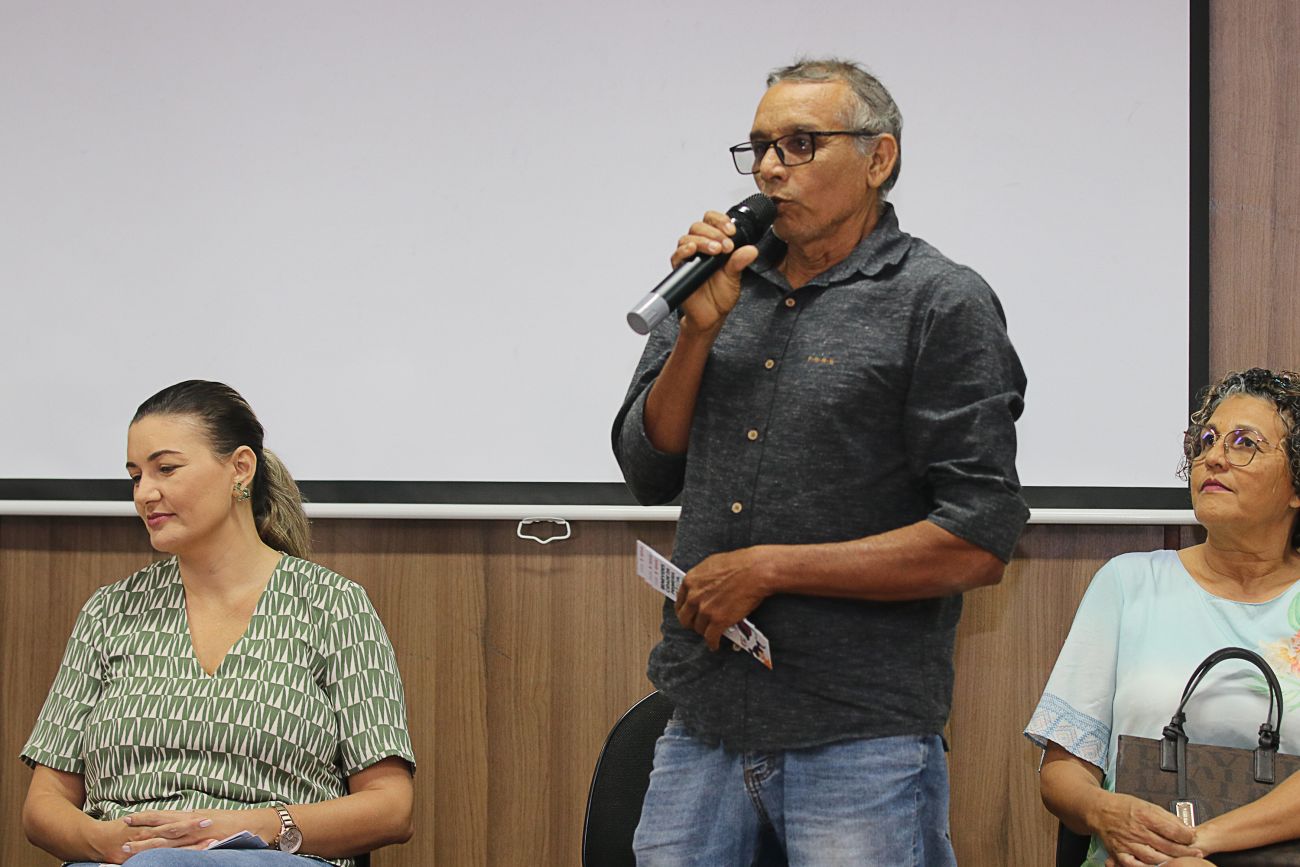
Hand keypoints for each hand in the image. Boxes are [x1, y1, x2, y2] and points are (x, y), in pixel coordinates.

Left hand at [116, 808, 275, 857]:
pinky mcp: (208, 843)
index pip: (165, 816)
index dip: (146, 817)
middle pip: (162, 827)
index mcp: (194, 816)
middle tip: (120, 833)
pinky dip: (171, 852)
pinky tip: (159, 857)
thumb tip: (183, 823)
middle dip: (141, 830)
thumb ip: (196, 822)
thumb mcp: (213, 818)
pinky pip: (186, 849)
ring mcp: (200, 833)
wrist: (259, 823)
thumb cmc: (238, 823)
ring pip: (169, 839)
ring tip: (129, 847)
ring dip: (148, 843)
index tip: (128, 818)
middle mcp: (194, 822)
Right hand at [670, 211, 761, 336]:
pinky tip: (693, 251)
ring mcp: (689, 258)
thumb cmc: (721, 295)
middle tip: (726, 245)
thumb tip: (751, 250)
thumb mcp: (735, 276)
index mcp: (714, 244)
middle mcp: (700, 248)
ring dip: (702, 241)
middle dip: (714, 233)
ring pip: (687, 238)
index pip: (712, 221)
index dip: (720, 221)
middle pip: (698, 226)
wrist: (711, 315)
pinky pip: (677, 256)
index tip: (732, 231)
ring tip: (716, 250)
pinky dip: (684, 251)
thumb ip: (740, 261)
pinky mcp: (680, 270)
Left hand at [675, 546, 773, 649]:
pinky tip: (715, 644)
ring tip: (710, 632)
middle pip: (685, 618)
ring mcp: (705, 610)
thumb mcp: (711, 564)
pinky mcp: (718, 621)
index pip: (679, 602)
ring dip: (704, 631)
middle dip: (691, 622)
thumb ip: (701, 578)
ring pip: (698, 629)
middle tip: (697, 624)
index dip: (684, 610)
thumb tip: (700, 586)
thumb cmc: (739, 564)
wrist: (755, 571)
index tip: (688, 613)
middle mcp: (694, 596)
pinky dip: (713, 643)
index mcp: (690, 581)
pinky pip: (711, 638)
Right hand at [1090, 791, 1202, 866]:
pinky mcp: (1119, 852)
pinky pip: (1135, 865)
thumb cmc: (1123, 806)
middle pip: (1167, 846)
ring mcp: (1127, 843)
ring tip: (1181, 862)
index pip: (1173, 830)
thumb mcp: (1146, 804)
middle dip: (1186, 851)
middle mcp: (1136, 830)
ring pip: (1155, 858)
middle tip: (1196, 853)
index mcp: (1144, 815)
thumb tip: (1186, 828)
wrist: (1098, 810)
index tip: (1193, 837)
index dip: (1187, 836)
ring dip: (1171, 861)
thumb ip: (1167, 817)